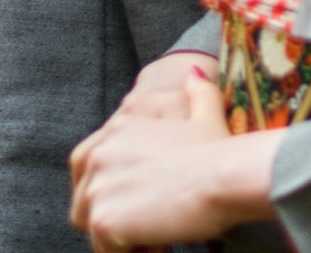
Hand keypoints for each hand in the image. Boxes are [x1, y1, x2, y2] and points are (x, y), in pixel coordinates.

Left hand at [69, 60, 274, 250]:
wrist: (226, 176)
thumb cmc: (223, 152)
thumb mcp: (208, 114)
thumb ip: (197, 94)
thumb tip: (194, 75)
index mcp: (117, 130)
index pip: (89, 170)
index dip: (114, 192)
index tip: (142, 203)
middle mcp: (99, 155)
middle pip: (84, 203)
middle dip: (113, 218)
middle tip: (153, 222)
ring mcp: (98, 188)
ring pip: (94, 229)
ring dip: (120, 238)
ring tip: (158, 233)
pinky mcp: (104, 220)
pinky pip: (106, 251)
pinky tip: (161, 243)